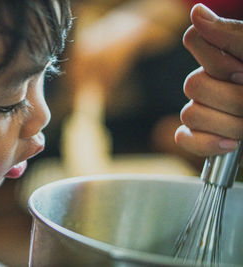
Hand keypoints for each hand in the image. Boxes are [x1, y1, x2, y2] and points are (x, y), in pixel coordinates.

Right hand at [175, 4, 242, 155]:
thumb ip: (235, 37)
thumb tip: (197, 13)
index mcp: (227, 57)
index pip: (193, 40)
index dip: (214, 60)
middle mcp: (213, 81)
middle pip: (192, 84)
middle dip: (230, 99)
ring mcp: (205, 109)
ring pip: (190, 114)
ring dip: (227, 124)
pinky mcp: (202, 137)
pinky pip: (184, 138)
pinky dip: (206, 143)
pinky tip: (232, 143)